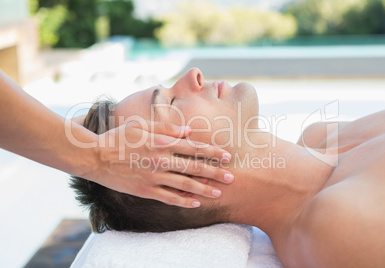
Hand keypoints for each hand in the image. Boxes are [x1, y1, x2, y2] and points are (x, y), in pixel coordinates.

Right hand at [91, 120, 232, 207]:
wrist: (95, 156)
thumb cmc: (119, 137)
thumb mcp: (142, 126)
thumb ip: (167, 128)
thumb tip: (188, 130)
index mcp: (162, 143)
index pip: (193, 147)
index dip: (212, 152)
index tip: (227, 155)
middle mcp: (161, 160)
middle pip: (194, 167)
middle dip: (214, 172)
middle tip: (231, 177)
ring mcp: (153, 176)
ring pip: (184, 185)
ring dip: (203, 189)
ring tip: (218, 193)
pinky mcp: (145, 190)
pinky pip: (168, 197)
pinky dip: (183, 201)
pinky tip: (195, 203)